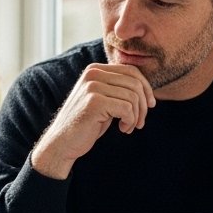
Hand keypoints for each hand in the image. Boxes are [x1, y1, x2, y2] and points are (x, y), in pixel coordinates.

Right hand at [31, 63, 155, 178]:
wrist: (62, 143)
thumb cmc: (86, 124)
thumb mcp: (103, 100)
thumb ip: (118, 89)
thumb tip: (147, 87)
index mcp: (95, 70)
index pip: (131, 71)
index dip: (146, 88)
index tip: (150, 105)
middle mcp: (93, 74)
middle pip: (135, 83)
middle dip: (143, 105)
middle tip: (140, 122)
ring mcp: (92, 86)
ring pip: (133, 96)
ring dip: (136, 116)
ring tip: (128, 127)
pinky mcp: (95, 102)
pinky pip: (127, 108)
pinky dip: (130, 121)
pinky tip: (122, 129)